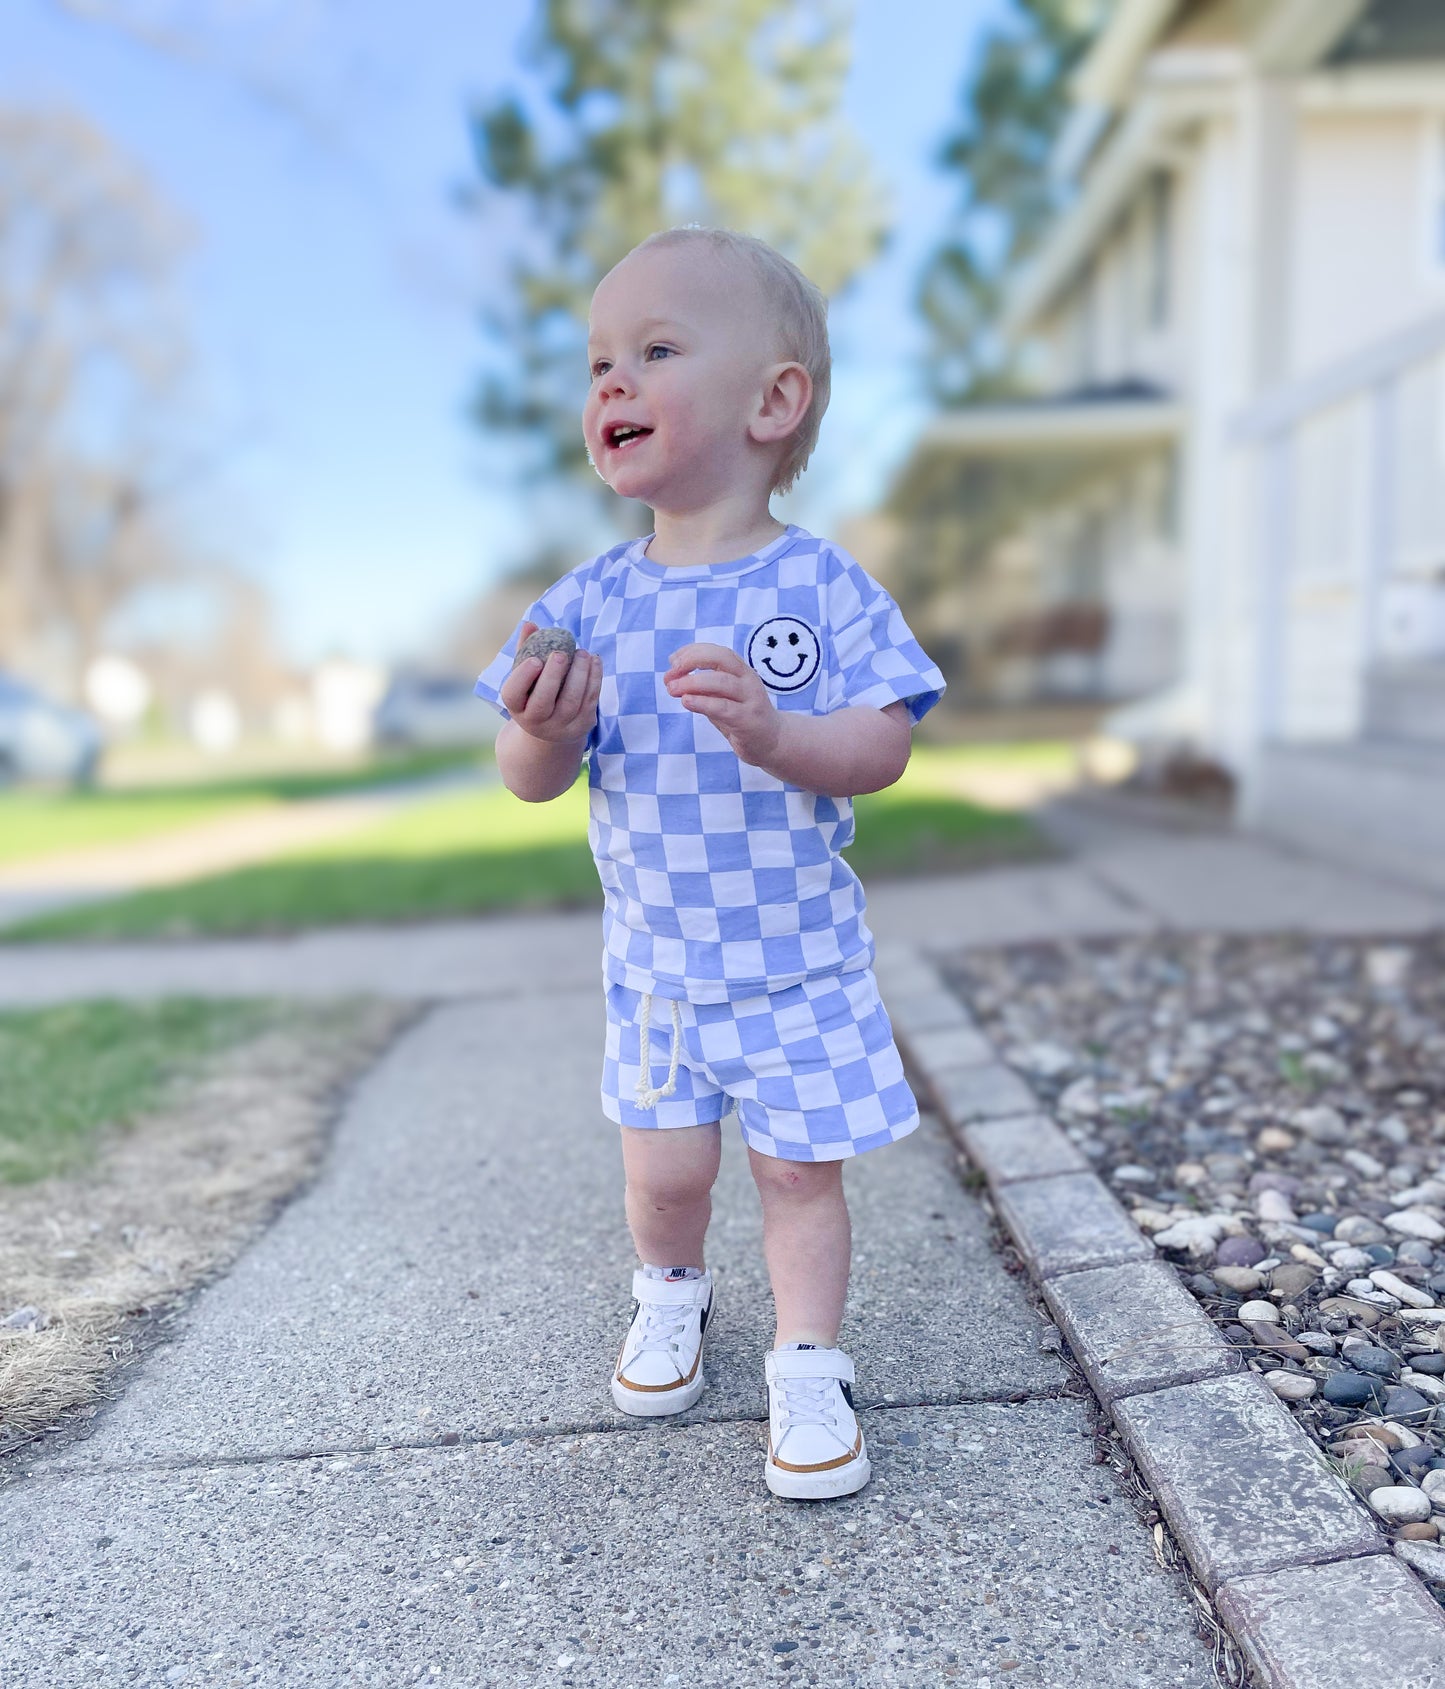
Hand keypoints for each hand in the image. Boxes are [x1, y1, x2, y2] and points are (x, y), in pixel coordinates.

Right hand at [499, 620, 601, 744]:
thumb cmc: (534, 692)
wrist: (553, 729)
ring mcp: (560, 726)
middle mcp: (535, 721)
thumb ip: (526, 650)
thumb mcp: (526, 676)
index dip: (523, 677)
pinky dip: (594, 678)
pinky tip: (594, 660)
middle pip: (543, 701)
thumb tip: (530, 624)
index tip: (535, 659)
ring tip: (582, 653)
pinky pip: (590, 701)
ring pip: (571, 701)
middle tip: (560, 653)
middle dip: (553, 676)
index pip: (513, 694)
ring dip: (579, 674)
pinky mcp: (582, 725)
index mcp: (516, 707)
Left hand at [664, 642, 780, 766]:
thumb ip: (702, 688)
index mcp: (741, 671)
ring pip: (722, 682)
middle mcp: (748, 680)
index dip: (692, 652)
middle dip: (691, 661)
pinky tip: (687, 701)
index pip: (716, 651)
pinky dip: (703, 702)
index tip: (672, 661)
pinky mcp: (748, 720)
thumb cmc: (742, 717)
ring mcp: (751, 699)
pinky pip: (724, 708)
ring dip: (693, 683)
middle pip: (721, 659)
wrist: (772, 742)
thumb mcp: (720, 698)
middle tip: (670, 675)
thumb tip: (673, 676)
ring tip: (672, 689)